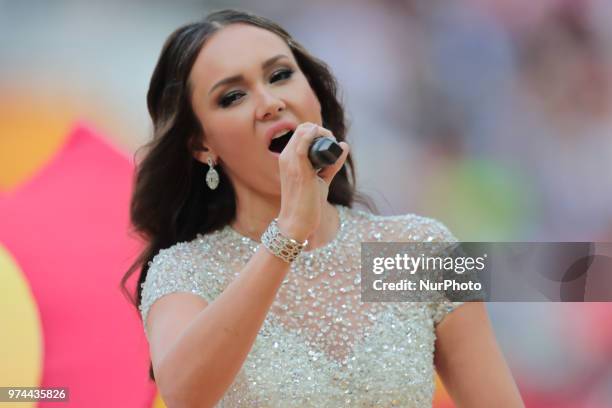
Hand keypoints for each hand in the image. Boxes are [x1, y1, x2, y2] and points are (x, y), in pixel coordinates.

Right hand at [277, 122, 348, 241]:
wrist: (298, 222)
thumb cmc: (308, 203)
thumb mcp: (321, 179)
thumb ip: (332, 164)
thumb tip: (344, 145)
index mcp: (288, 158)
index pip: (300, 132)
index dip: (318, 131)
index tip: (331, 141)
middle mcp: (286, 157)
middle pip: (303, 129)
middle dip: (322, 131)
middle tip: (333, 143)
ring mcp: (290, 163)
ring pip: (304, 132)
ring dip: (322, 133)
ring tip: (332, 144)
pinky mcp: (298, 170)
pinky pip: (302, 145)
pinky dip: (313, 136)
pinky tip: (324, 137)